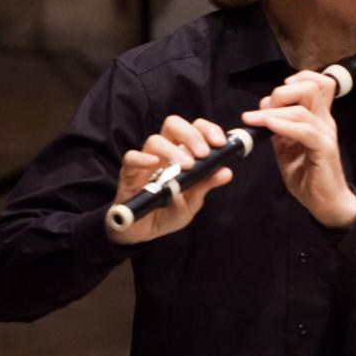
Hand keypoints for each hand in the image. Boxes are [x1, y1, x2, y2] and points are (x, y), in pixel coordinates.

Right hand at [109, 115, 233, 244]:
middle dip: (191, 134)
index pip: (195, 128)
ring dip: (172, 150)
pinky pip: (131, 158)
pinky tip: (154, 164)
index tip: (220, 143)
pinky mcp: (129, 173)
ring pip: (154, 140)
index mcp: (183, 152)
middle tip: (204, 153)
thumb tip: (226, 172)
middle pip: (173, 125)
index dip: (208, 130)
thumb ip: (206, 185)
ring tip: (187, 167)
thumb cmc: (168, 211)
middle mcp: (164, 152)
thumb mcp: (193, 201)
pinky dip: (142, 158)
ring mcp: (145, 161)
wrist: (144, 231)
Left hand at [242, 71, 355, 227]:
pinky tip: (269, 127)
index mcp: (318, 118)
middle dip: (281, 93)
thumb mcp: (287, 147)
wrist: (324, 201)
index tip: (279, 88)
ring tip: (254, 121)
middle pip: (310, 88)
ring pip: (303, 107)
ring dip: (274, 111)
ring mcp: (326, 134)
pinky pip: (305, 130)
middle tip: (262, 110)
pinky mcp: (324, 149)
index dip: (299, 78)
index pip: (319, 83)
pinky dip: (285, 125)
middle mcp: (325, 121)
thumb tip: (264, 111)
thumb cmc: (307, 175)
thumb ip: (279, 128)